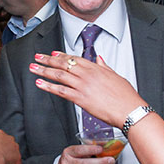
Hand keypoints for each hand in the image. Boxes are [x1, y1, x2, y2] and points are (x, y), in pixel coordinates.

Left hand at [29, 52, 146, 128]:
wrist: (129, 110)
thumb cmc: (126, 96)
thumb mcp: (116, 76)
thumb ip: (105, 66)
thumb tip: (99, 59)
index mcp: (96, 68)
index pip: (74, 59)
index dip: (61, 55)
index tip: (52, 54)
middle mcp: (87, 75)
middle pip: (63, 64)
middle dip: (48, 60)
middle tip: (37, 57)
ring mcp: (83, 86)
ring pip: (59, 75)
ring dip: (44, 71)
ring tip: (34, 68)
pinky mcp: (81, 98)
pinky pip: (61, 91)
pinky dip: (49, 87)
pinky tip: (40, 84)